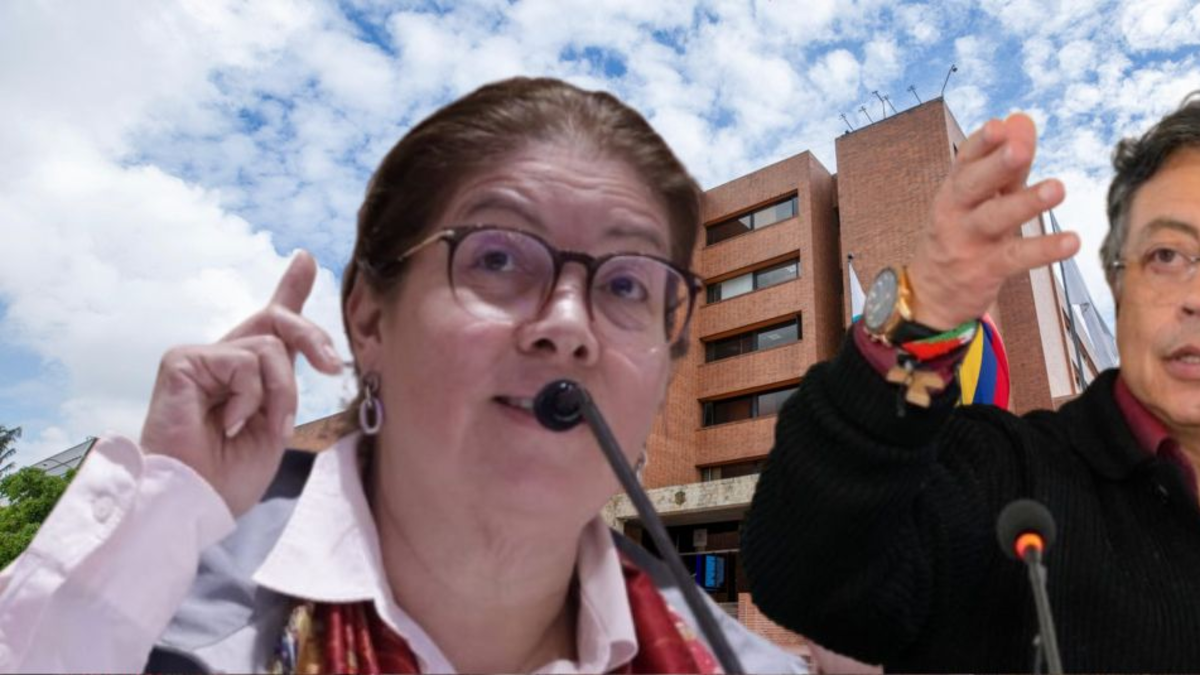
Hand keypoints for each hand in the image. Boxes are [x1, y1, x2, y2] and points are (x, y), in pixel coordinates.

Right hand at [140, 252, 342, 516]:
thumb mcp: (275, 421)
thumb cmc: (229, 476)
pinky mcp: (183, 360)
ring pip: (270, 347)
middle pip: (277, 319)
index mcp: (246, 374)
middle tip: (334, 367)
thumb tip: (295, 345)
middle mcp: (222, 359)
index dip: (290, 288)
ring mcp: (200, 357)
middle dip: (313, 337)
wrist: (197, 502)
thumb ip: (285, 377)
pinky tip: (230, 423)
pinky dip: (251, 397)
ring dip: (281, 393)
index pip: (270, 323)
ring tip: (261, 427)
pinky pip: (245, 360)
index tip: (305, 259)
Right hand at [908, 113, 1080, 329]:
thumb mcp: (979, 198)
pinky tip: (1071, 241)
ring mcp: (968, 242)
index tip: (1000, 125)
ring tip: (1056, 189)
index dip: (982, 143)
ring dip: (1025, 203)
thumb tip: (1022, 119)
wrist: (933, 293)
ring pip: (994, 219)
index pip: (965, 161)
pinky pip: (1016, 258)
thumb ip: (1005, 163)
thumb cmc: (962, 235)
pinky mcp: (986, 270)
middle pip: (973, 186)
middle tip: (1020, 149)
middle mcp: (955, 213)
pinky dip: (1044, 250)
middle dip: (996, 166)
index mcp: (954, 190)